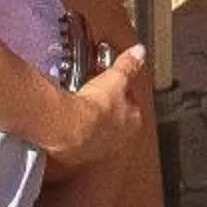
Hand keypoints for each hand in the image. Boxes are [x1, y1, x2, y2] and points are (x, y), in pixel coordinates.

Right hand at [44, 42, 150, 173]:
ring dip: (91, 122)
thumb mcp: (115, 78)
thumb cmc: (97, 107)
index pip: (134, 105)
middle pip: (117, 121)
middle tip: (98, 96)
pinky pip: (79, 142)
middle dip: (108, 110)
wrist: (71, 128)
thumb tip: (139, 52)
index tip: (117, 85)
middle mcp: (119, 139)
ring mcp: (99, 148)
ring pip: (98, 133)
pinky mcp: (79, 154)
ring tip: (81, 108)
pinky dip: (74, 133)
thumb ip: (128, 66)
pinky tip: (67, 122)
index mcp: (133, 120)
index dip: (125, 94)